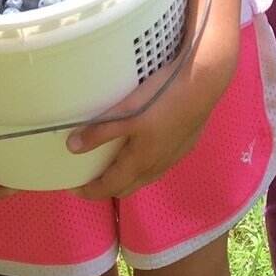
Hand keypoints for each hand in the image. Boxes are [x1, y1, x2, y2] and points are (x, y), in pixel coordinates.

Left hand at [66, 26, 237, 199]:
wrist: (203, 83)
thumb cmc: (162, 98)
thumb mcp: (125, 113)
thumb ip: (99, 132)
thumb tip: (72, 147)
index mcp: (140, 162)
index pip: (109, 188)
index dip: (89, 191)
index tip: (73, 188)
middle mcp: (157, 167)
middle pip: (126, 188)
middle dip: (105, 187)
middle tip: (89, 176)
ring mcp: (173, 157)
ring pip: (144, 177)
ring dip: (125, 177)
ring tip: (111, 163)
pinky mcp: (184, 145)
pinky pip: (157, 165)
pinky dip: (141, 165)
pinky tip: (140, 147)